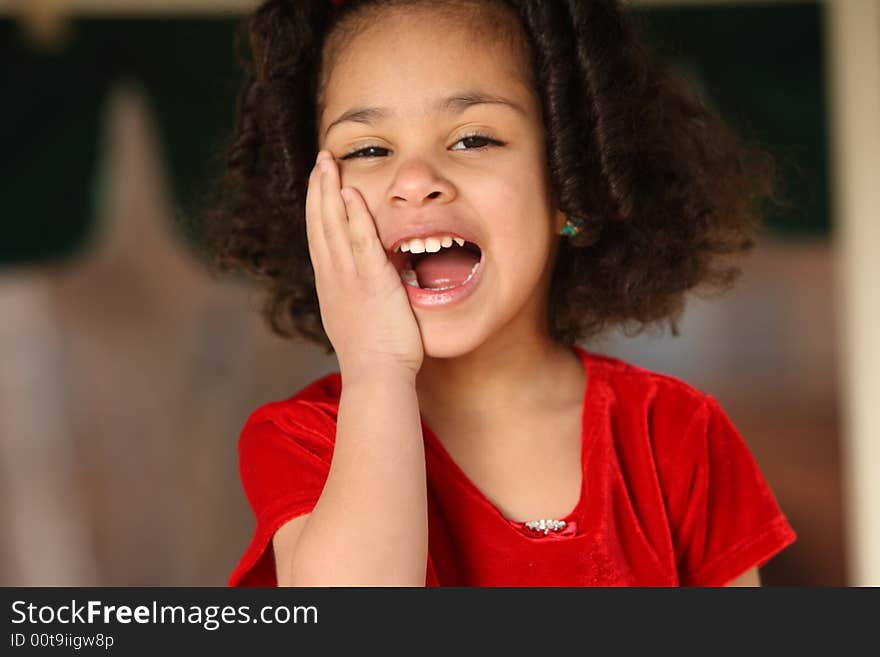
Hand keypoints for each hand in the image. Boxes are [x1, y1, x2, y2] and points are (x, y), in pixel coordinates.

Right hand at [305, 151, 423, 380]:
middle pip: (319, 224)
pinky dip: (353, 215)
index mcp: (331, 285)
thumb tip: (366, 288)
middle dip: (318, 189)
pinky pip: (360, 241)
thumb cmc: (374, 357)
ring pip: (333, 226)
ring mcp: (349, 278)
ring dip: (329, 191)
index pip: (320, 238)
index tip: (318, 184)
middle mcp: (333, 277)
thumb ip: (359, 297)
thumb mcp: (358, 319)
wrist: (376, 377)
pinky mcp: (371, 282)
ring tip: (327, 162)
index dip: (317, 208)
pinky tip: (350, 192)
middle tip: (320, 160)